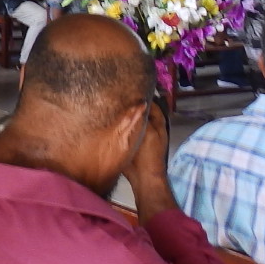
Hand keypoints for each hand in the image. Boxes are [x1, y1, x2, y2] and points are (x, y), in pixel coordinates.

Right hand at [122, 100, 175, 221]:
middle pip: (138, 110)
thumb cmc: (149, 153)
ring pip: (129, 119)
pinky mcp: (127, 140)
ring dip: (122, 114)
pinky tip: (108, 118)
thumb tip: (140, 100)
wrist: (142, 175)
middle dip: (129, 104)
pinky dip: (117, 123)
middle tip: (116, 95)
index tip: (129, 88)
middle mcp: (148, 126)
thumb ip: (144, 116)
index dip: (141, 96)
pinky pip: (122, 128)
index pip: (150, 103)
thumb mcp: (149, 131)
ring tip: (110, 104)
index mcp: (157, 122)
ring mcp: (137, 133)